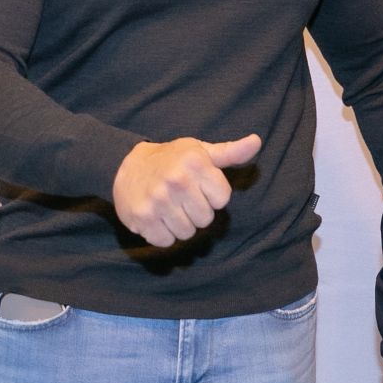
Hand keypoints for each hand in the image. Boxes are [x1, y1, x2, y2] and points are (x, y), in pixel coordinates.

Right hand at [111, 134, 260, 246]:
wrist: (126, 166)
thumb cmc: (172, 159)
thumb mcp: (201, 151)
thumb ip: (231, 152)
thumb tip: (256, 141)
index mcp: (196, 163)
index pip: (222, 200)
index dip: (212, 196)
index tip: (199, 186)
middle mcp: (177, 180)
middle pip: (205, 219)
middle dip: (196, 212)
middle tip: (182, 198)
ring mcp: (158, 200)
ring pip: (186, 233)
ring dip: (180, 224)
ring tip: (169, 207)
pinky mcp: (143, 217)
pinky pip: (166, 241)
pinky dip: (163, 234)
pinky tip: (157, 216)